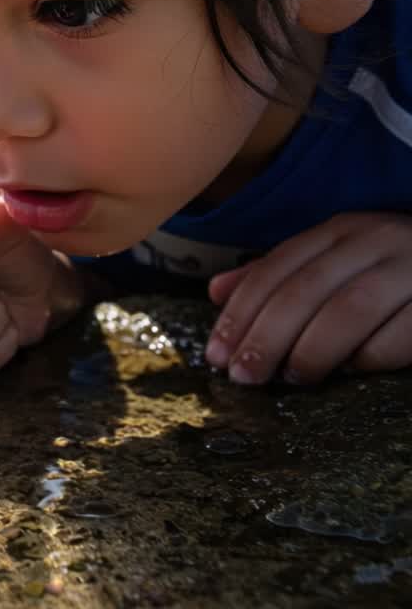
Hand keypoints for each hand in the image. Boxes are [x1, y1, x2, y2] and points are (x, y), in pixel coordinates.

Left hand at [205, 212, 411, 383]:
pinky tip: (354, 370)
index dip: (240, 315)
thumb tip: (215, 292)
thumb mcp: (337, 262)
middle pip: (305, 291)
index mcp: (341, 231)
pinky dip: (372, 354)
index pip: (275, 271)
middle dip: (266, 338)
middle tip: (243, 378)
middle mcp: (376, 240)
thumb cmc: (395, 272)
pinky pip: (402, 332)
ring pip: (349, 309)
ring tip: (292, 378)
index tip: (216, 356)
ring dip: (312, 349)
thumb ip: (280, 276)